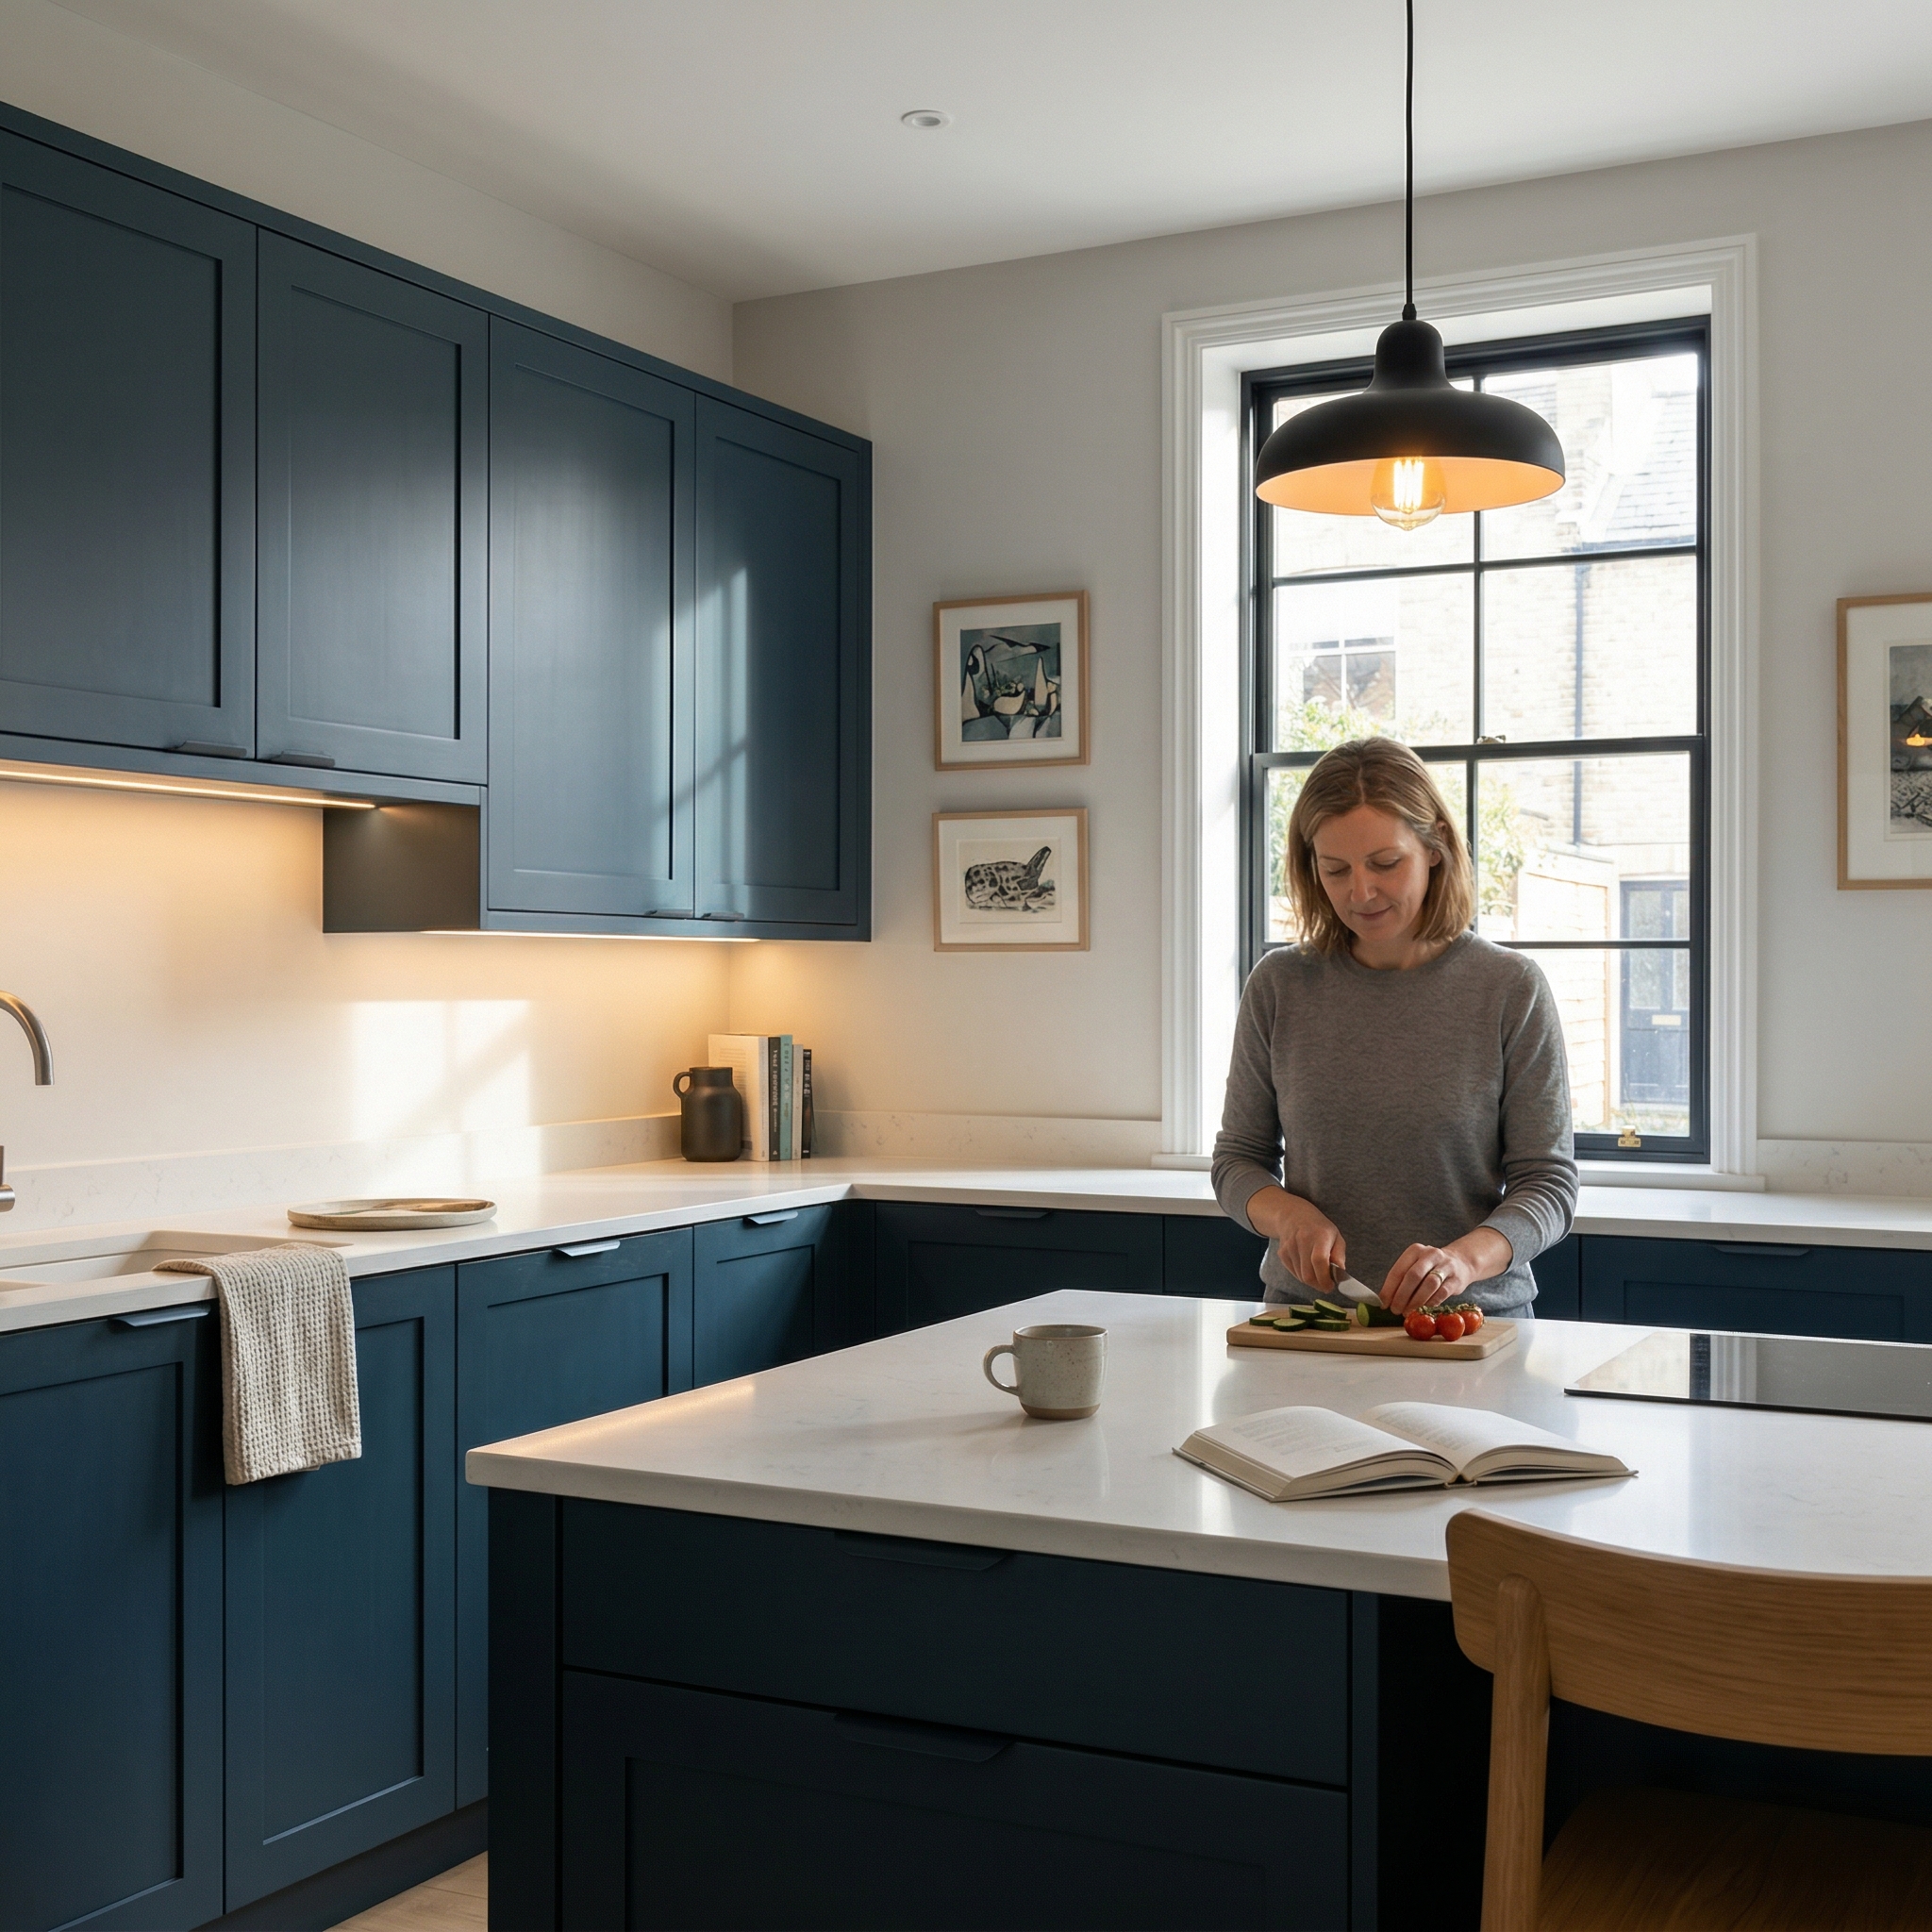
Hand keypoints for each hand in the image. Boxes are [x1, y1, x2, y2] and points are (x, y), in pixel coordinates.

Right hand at [1244, 1186, 1347, 1294]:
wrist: (1293, 1216)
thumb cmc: (1320, 1228)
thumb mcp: (1336, 1237)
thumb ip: (1339, 1257)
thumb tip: (1339, 1276)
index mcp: (1319, 1235)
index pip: (1319, 1261)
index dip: (1325, 1278)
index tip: (1331, 1286)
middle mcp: (1302, 1241)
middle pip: (1308, 1274)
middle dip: (1319, 1285)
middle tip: (1327, 1285)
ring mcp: (1289, 1248)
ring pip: (1301, 1277)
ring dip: (1312, 1281)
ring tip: (1318, 1272)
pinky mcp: (1282, 1254)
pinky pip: (1294, 1273)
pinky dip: (1303, 1275)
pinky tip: (1307, 1266)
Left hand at [1379, 1227, 1513, 1312]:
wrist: (1461, 1262)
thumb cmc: (1431, 1268)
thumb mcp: (1416, 1266)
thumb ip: (1402, 1280)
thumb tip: (1385, 1300)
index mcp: (1415, 1251)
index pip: (1398, 1270)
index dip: (1389, 1288)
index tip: (1384, 1303)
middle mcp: (1430, 1254)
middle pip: (1413, 1276)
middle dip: (1401, 1295)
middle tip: (1395, 1310)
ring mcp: (1445, 1265)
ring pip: (1428, 1284)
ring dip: (1415, 1301)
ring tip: (1407, 1312)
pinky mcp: (1456, 1278)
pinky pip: (1442, 1292)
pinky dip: (1430, 1303)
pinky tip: (1423, 1310)